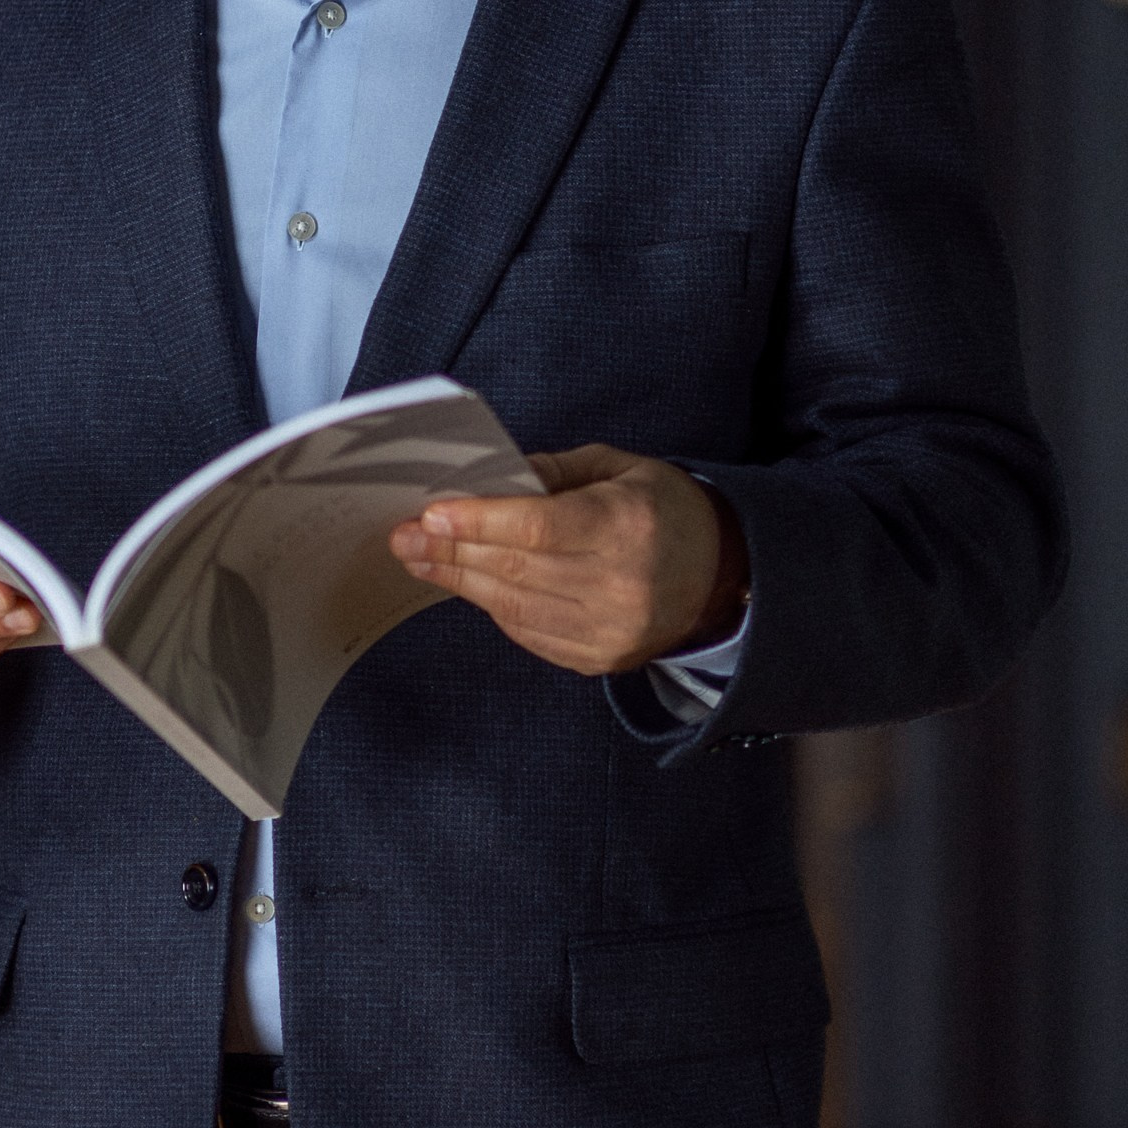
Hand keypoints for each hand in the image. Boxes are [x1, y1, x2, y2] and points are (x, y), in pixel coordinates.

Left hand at [389, 446, 747, 676]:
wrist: (723, 577)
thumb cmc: (665, 510)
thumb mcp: (620, 468)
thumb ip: (554, 471)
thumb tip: (490, 480)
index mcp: (627, 525)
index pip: (538, 528)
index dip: (479, 522)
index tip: (432, 514)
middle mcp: (619, 584)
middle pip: (515, 570)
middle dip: (452, 551)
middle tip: (404, 536)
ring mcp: (609, 630)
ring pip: (513, 606)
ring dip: (460, 580)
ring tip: (422, 558)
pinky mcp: (598, 659)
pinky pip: (528, 633)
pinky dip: (493, 606)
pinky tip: (467, 583)